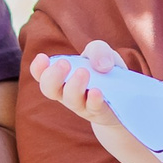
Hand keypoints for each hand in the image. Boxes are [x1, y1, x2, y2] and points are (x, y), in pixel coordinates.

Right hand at [31, 44, 162, 162]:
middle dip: (52, 76)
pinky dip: (93, 100)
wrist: (124, 100)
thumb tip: (100, 66)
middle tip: (63, 63)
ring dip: (73, 86)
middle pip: (49, 89)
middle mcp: (66, 92)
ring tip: (83, 72)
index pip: (41, 74)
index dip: (37, 68)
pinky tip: (96, 91)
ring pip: (70, 100)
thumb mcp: (102, 54)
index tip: (42, 57)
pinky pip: (92, 108)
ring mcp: (81, 104)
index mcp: (61, 76)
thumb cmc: (105, 73)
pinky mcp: (98, 112)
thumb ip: (98, 50)